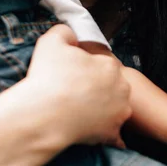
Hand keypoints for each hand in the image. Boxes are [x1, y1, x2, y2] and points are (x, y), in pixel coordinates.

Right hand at [24, 24, 131, 147]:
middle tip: (73, 92)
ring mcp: (119, 113)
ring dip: (100, 109)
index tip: (71, 75)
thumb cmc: (48, 78)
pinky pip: (110, 133)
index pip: (100, 64)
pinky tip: (86, 128)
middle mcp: (121, 88)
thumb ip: (65, 32)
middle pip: (109, 86)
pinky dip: (101, 131)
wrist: (45, 115)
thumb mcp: (51, 40)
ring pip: (112, 108)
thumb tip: (71, 36)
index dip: (84, 68)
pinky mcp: (111, 133)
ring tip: (77, 111)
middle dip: (95, 88)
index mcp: (109, 65)